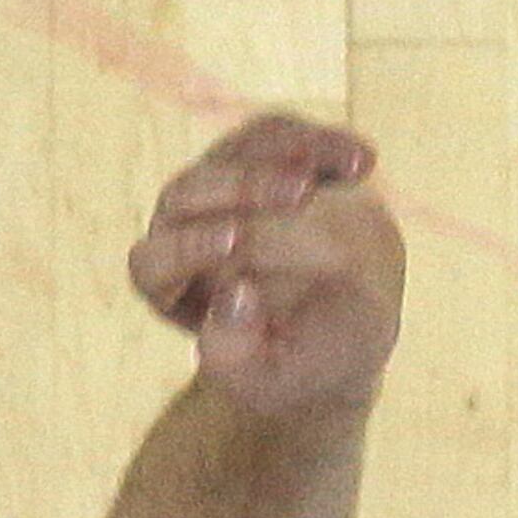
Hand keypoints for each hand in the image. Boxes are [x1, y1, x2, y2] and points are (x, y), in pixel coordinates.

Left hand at [128, 111, 405, 420]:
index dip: (190, 248)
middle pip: (188, 193)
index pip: (153, 264)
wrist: (344, 338)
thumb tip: (231, 295)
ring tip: (358, 170)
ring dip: (292, 154)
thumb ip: (243, 359)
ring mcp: (217, 186)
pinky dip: (323, 144)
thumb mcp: (277, 382)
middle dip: (246, 188)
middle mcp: (180, 230)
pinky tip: (364, 162)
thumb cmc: (302, 366)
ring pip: (236, 152)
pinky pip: (282, 135)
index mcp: (169, 290)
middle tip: (303, 193)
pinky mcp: (258, 157)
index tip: (238, 240)